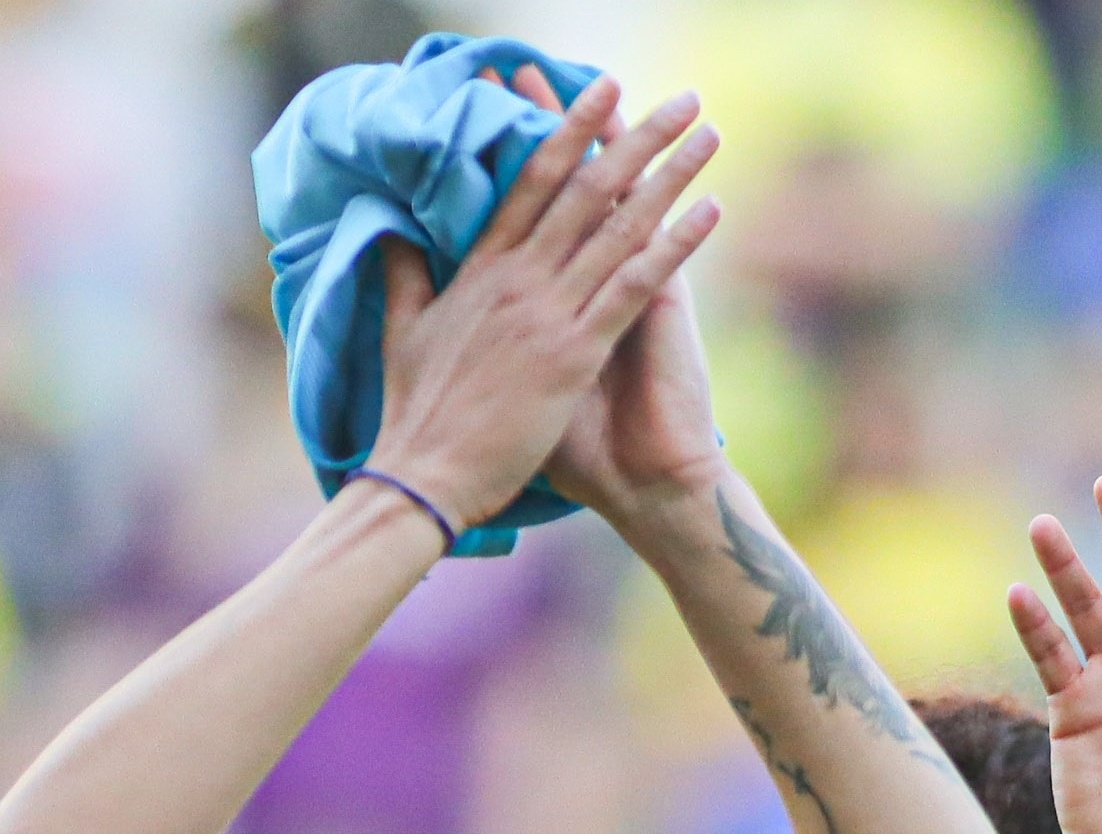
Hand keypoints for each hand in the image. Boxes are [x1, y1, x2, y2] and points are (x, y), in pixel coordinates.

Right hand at [363, 75, 718, 535]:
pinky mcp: (574, 354)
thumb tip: (392, 230)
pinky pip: (635, 285)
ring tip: (706, 135)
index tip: (601, 89)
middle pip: (587, 188)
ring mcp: (548, 313)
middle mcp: (519, 279)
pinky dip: (674, 245)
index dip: (570, 129)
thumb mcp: (402, 331)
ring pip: (619, 226)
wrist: (426, 477)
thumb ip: (403, 274)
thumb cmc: (415, 414)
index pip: (531, 181)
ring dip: (669, 175)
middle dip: (637, 136)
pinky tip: (709, 211)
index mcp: (481, 269)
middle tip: (680, 98)